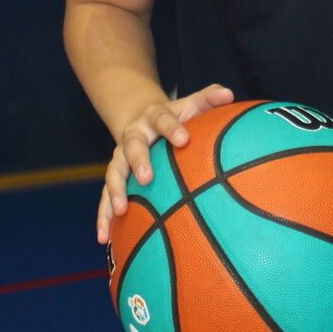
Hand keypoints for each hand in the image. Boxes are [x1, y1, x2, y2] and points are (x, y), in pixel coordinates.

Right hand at [97, 82, 234, 243]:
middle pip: (132, 146)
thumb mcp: (190, 104)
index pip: (162, 119)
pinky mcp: (115, 177)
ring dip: (114, 193)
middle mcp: (133, 136)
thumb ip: (208, 98)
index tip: (183, 139)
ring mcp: (120, 157)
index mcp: (153, 117)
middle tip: (147, 177)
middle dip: (138, 161)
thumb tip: (229, 94)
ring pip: (113, 174)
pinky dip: (103, 216)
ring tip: (119, 212)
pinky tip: (103, 238)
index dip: (172, 128)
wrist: (139, 117)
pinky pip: (105, 197)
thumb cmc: (175, 117)